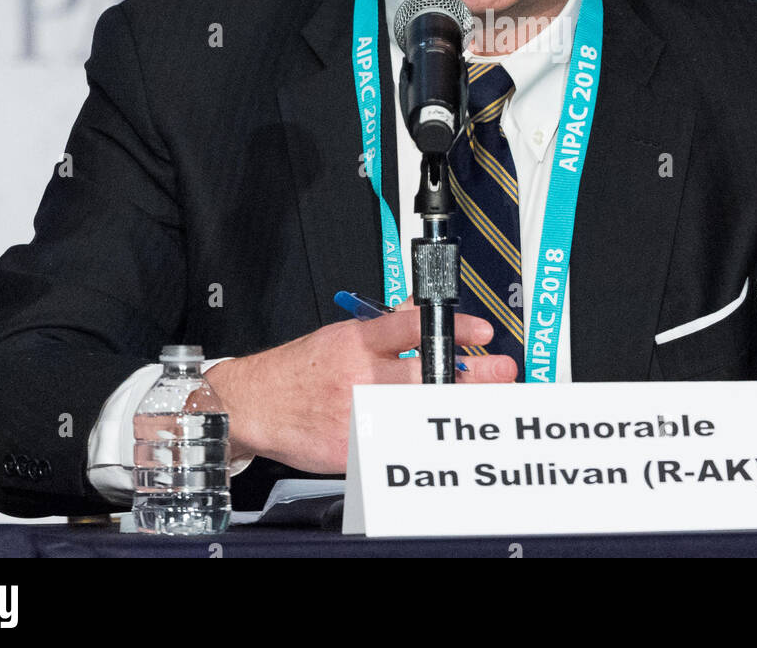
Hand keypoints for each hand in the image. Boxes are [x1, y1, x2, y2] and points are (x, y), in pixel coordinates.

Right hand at [203, 304, 517, 473]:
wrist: (255, 405)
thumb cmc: (298, 369)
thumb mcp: (341, 334)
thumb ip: (384, 325)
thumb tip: (420, 308)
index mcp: (357, 342)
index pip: (415, 327)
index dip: (454, 328)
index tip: (482, 332)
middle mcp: (360, 376)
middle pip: (428, 374)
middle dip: (472, 375)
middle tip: (501, 373)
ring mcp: (358, 414)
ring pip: (418, 410)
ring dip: (455, 407)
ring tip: (483, 402)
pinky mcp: (353, 449)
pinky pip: (396, 443)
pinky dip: (423, 437)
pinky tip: (442, 433)